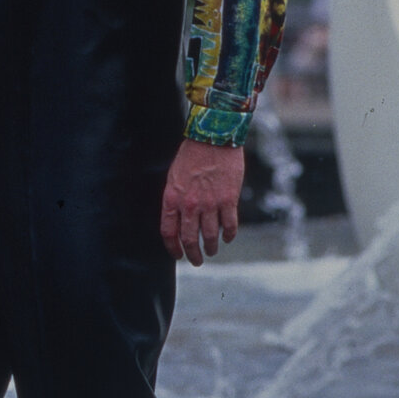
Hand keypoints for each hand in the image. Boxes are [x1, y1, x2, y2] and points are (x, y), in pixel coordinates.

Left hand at [160, 140, 243, 266]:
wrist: (212, 137)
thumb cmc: (191, 155)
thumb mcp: (174, 177)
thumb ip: (175, 200)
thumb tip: (178, 220)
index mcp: (172, 198)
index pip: (169, 232)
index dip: (173, 248)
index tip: (178, 255)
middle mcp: (190, 204)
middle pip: (190, 239)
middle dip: (193, 255)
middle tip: (197, 261)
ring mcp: (210, 203)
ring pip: (210, 236)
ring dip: (211, 247)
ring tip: (212, 251)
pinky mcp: (228, 199)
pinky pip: (229, 225)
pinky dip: (229, 235)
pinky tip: (228, 238)